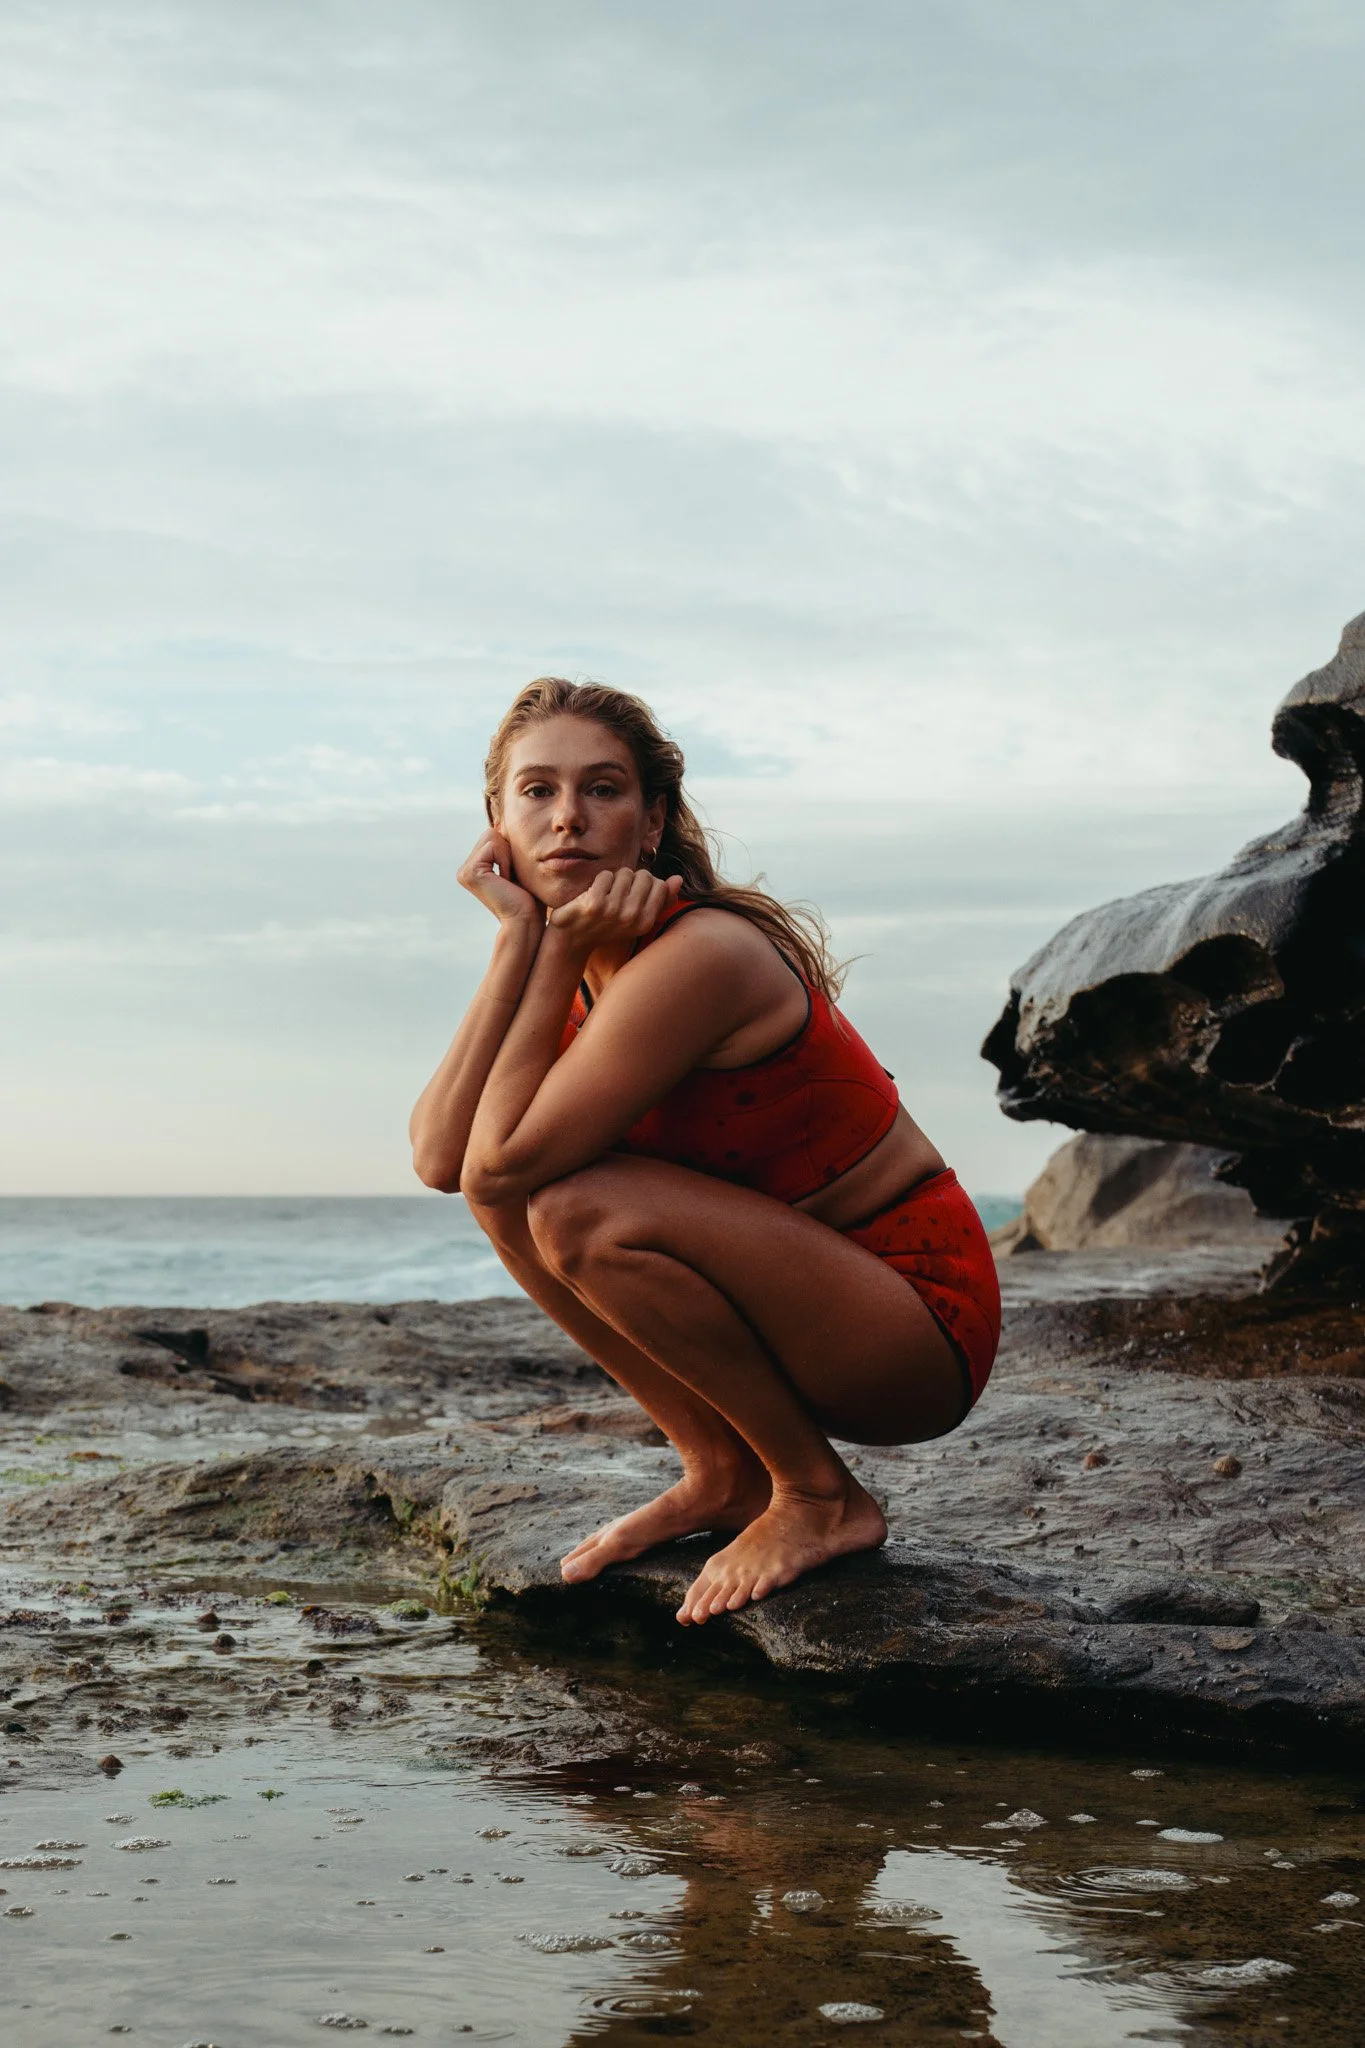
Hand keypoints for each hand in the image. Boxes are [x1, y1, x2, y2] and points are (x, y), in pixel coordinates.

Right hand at [458, 828, 542, 925]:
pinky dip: (506, 859)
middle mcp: (465, 869)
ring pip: (492, 836)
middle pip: (491, 832)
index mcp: (474, 867)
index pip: (494, 835)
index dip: (511, 850)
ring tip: (510, 879)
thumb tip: (500, 821)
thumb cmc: (529, 898)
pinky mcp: (470, 872)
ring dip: (508, 856)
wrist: (526, 920)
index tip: (514, 875)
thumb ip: (507, 847)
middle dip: (509, 851)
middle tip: (513, 878)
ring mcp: (464, 871)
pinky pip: (493, 846)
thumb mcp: (518, 867)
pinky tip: (506, 880)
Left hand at [547, 866, 681, 950]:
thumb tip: (679, 879)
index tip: (631, 894)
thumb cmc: (606, 926)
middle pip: (643, 875)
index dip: (644, 884)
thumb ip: (661, 900)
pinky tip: (591, 895)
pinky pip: (605, 875)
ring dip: (613, 879)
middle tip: (616, 894)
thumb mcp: (636, 919)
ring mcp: (613, 911)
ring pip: (624, 873)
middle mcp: (632, 918)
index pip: (659, 885)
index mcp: (645, 922)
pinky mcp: (595, 903)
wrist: (572, 940)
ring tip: (604, 895)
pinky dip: (598, 881)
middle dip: (630, 879)